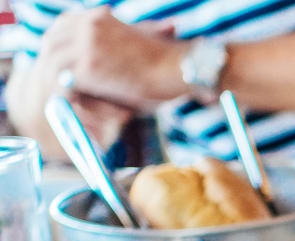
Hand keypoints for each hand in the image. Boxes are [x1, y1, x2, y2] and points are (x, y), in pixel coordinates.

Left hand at [39, 8, 186, 111]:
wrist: (180, 70)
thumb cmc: (168, 61)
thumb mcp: (139, 40)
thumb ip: (119, 41)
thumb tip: (107, 58)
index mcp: (99, 17)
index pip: (63, 24)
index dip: (58, 43)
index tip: (60, 60)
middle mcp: (88, 27)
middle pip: (51, 42)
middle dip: (50, 61)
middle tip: (54, 82)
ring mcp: (85, 47)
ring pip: (52, 62)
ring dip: (54, 80)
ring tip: (60, 97)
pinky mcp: (88, 69)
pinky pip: (63, 82)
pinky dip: (64, 94)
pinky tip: (71, 106)